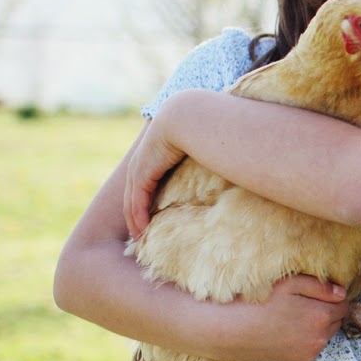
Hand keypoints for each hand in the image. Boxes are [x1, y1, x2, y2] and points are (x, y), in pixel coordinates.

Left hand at [124, 98, 191, 239]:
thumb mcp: (199, 148)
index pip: (142, 187)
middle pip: (132, 198)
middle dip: (135, 219)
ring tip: (140, 241)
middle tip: (141, 238)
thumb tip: (228, 167)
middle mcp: (141, 164)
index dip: (143, 205)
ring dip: (135, 223)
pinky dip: (139, 219)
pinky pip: (137, 203)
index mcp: (152, 157)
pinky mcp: (141, 175)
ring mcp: (138, 169)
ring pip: (132, 204)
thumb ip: (205, 159)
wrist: (188, 118)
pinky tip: (142, 233)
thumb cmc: (201, 130)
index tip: (149, 222)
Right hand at [224, 274, 349, 360]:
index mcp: (321, 317)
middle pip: (335, 323)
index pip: (343, 306)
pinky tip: (283, 334)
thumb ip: (321, 287)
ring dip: (314, 330)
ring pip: (322, 338)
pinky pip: (308, 351)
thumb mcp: (290, 283)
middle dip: (325, 314)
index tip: (316, 295)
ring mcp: (307, 356)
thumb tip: (342, 293)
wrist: (228, 330)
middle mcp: (319, 340)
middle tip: (300, 306)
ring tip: (290, 320)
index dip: (332, 298)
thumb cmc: (258, 301)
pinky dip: (302, 343)